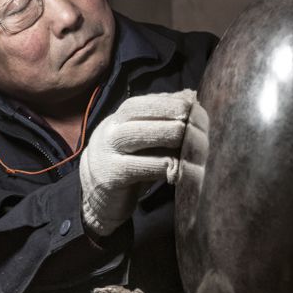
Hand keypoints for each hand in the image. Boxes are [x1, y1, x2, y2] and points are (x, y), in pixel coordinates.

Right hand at [79, 89, 195, 237]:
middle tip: (196, 123)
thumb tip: (192, 97)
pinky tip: (179, 168)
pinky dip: (162, 166)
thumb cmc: (128, 162)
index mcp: (118, 118)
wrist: (96, 195)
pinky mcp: (112, 176)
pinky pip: (139, 166)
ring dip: (168, 135)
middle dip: (171, 115)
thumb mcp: (141, 138)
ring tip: (191, 142)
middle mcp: (110, 131)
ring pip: (137, 135)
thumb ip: (162, 120)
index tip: (194, 107)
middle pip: (139, 113)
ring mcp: (108, 152)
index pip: (143, 102)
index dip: (169, 103)